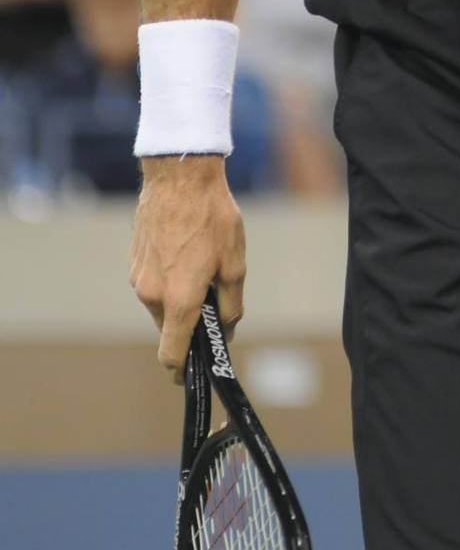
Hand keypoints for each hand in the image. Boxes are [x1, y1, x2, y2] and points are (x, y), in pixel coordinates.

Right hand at [129, 157, 244, 382]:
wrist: (179, 176)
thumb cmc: (212, 217)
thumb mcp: (234, 262)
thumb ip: (231, 303)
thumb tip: (228, 328)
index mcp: (178, 300)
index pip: (171, 353)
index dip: (181, 369)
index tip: (191, 373)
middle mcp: (152, 294)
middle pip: (169, 326)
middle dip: (189, 324)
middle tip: (214, 303)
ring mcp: (138, 276)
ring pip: (161, 302)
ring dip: (179, 297)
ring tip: (203, 265)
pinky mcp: (134, 259)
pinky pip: (153, 280)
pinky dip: (169, 278)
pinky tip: (186, 251)